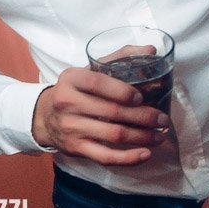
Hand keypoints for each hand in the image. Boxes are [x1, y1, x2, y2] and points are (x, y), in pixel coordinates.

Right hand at [30, 67, 167, 165]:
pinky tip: (145, 153)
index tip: (141, 97)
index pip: (98, 82)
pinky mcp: (76, 148)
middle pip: (112, 111)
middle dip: (144, 117)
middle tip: (163, 120)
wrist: (45, 117)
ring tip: (160, 135)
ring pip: (114, 134)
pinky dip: (128, 158)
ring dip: (142, 136)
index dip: (122, 91)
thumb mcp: (88, 70)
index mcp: (71, 78)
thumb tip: (151, 49)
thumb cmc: (74, 91)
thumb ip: (119, 58)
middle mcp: (67, 102)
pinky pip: (106, 156)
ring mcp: (71, 127)